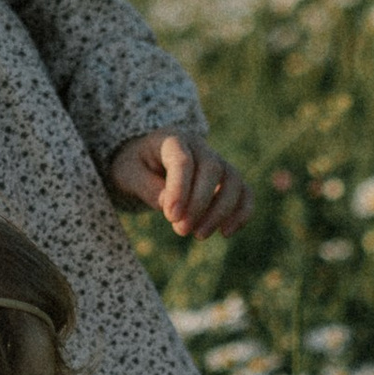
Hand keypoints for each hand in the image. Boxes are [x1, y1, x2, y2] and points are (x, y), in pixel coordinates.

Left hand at [107, 131, 249, 239]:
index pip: (182, 161)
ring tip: (200, 235)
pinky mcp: (227, 179)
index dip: (180, 190)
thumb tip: (170, 204)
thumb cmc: (136, 166)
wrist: (146, 160)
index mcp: (172, 139)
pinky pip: (245, 192)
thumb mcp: (129, 174)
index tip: (171, 217)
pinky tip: (226, 233)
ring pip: (233, 180)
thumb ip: (147, 187)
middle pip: (212, 169)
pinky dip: (242, 213)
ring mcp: (217, 161)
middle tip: (181, 230)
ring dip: (221, 211)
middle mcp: (199, 146)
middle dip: (199, 204)